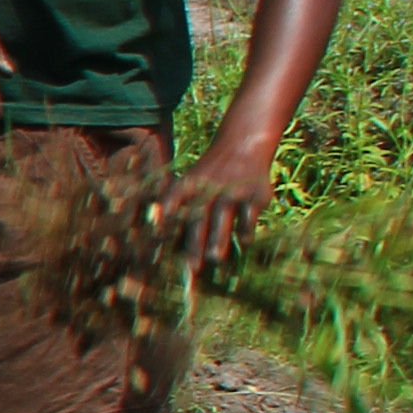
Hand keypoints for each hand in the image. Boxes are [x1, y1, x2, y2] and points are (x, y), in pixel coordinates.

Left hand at [159, 145, 280, 270]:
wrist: (243, 144)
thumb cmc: (209, 173)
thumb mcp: (189, 180)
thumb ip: (175, 205)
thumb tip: (160, 239)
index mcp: (188, 184)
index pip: (173, 200)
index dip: (165, 216)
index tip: (157, 236)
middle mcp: (209, 187)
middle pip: (199, 218)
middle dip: (194, 244)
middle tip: (190, 268)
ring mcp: (233, 190)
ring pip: (224, 218)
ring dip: (219, 239)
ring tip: (214, 259)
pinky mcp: (256, 194)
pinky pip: (249, 215)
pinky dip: (246, 230)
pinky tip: (244, 243)